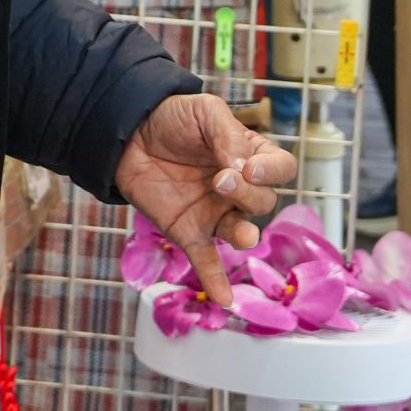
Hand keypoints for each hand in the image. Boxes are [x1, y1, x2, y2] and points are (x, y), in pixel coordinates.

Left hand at [116, 91, 296, 290]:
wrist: (128, 133)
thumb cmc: (173, 119)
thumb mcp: (204, 111)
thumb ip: (227, 134)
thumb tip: (242, 167)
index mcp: (251, 156)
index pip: (282, 169)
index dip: (272, 171)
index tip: (249, 167)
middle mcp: (239, 189)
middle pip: (264, 201)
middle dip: (246, 193)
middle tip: (220, 179)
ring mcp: (215, 212)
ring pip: (242, 232)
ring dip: (244, 235)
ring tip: (243, 235)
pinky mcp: (189, 231)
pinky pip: (207, 260)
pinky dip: (216, 280)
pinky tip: (224, 299)